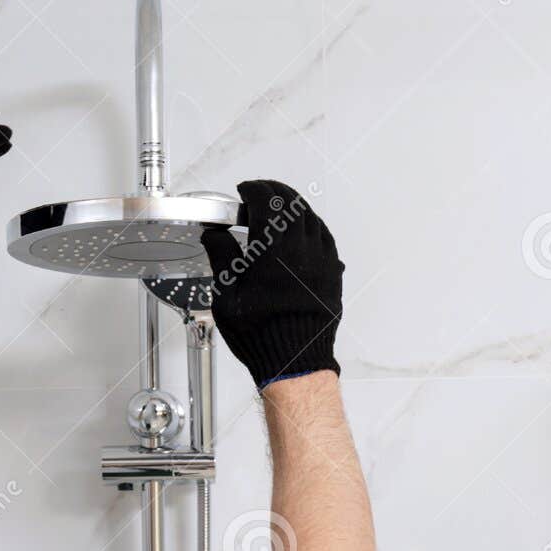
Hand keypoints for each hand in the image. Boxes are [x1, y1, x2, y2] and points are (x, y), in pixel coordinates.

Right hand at [201, 180, 342, 389]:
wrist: (295, 361)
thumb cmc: (261, 333)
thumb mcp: (226, 295)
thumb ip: (222, 256)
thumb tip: (216, 235)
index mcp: (273, 248)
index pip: (266, 199)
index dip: (253, 189)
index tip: (244, 191)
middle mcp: (302, 249)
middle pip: (291, 202)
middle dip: (273, 192)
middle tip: (260, 195)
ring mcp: (322, 260)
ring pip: (311, 217)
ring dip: (293, 208)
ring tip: (279, 212)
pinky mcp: (333, 273)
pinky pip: (325, 238)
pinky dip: (311, 227)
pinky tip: (302, 234)